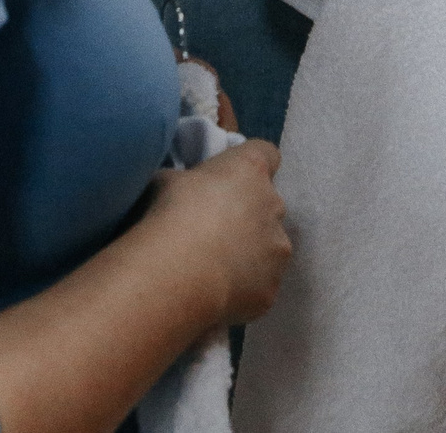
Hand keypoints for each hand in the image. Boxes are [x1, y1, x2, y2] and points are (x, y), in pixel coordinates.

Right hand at [132, 139, 290, 329]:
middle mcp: (274, 204)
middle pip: (267, 204)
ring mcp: (278, 247)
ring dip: (250, 252)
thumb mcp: (167, 180)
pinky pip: (261, 283)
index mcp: (250, 169)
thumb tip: (185, 190)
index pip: (267, 154)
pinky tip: (217, 292)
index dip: (250, 167)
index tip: (232, 181)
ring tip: (215, 267)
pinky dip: (245, 287)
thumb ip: (189, 181)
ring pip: (269, 246)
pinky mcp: (272, 287)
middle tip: (214, 231)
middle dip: (247, 215)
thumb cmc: (169, 214)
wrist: (177, 273)